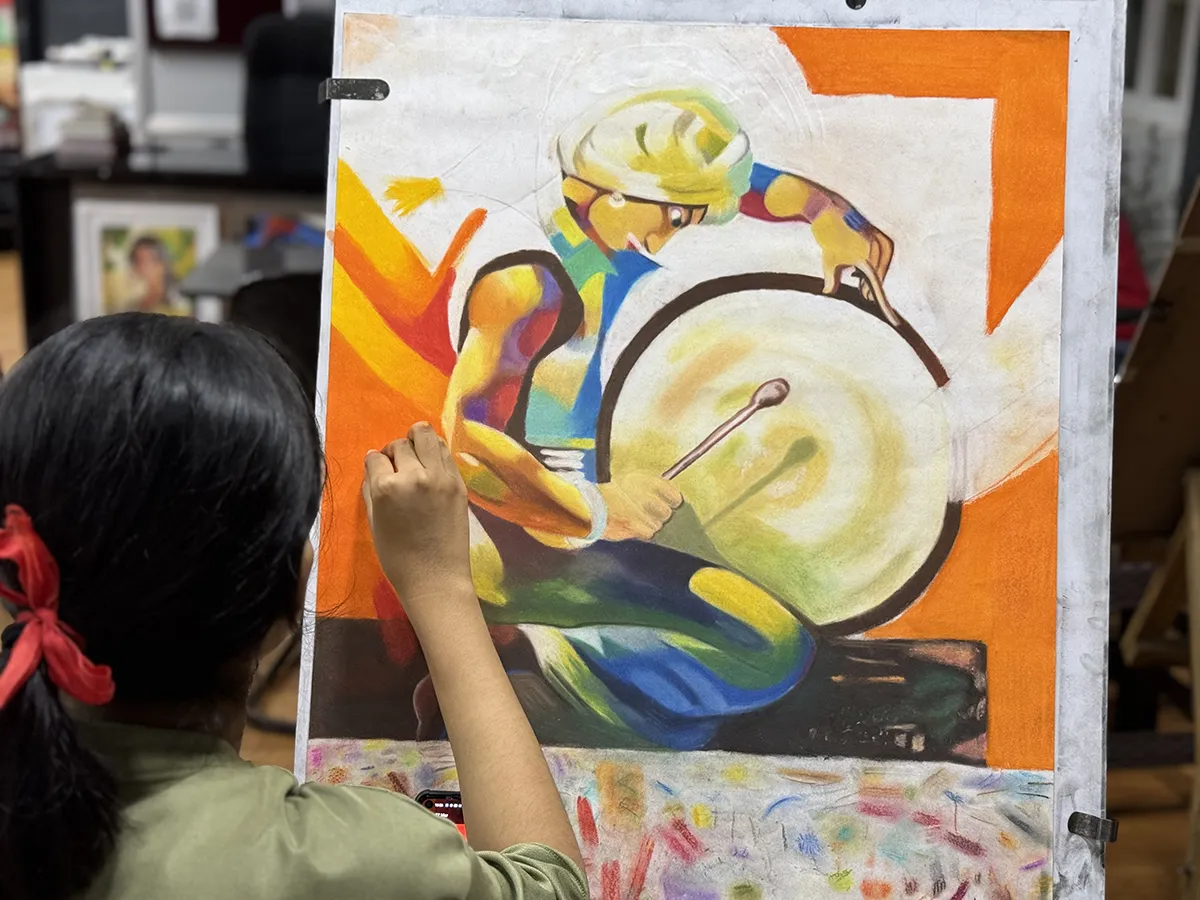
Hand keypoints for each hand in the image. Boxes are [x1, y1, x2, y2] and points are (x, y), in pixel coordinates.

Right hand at [363, 423, 472, 618]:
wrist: (436, 577)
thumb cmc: (398, 557)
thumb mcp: (373, 522)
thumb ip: (371, 490)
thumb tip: (374, 466)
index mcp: (386, 488)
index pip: (375, 458)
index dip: (374, 464)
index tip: (378, 471)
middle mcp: (414, 476)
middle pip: (400, 444)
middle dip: (394, 452)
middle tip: (397, 466)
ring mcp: (440, 477)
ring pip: (426, 436)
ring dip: (417, 441)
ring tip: (416, 455)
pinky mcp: (458, 483)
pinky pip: (445, 452)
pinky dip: (435, 452)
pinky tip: (431, 464)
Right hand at [598, 472, 682, 540]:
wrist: (585, 505)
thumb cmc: (607, 494)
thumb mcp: (627, 481)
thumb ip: (648, 486)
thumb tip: (672, 497)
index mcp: (642, 479)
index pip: (672, 493)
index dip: (674, 499)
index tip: (673, 503)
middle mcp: (642, 493)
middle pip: (666, 512)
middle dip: (660, 515)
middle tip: (651, 514)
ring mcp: (638, 510)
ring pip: (658, 524)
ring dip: (649, 524)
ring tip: (635, 520)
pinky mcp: (632, 525)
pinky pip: (648, 533)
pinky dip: (642, 533)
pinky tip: (632, 527)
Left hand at [810, 208, 899, 326]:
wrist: (829, 210)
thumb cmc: (828, 238)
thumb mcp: (828, 262)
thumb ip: (832, 280)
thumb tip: (829, 292)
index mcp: (866, 258)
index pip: (878, 289)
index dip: (885, 308)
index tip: (894, 322)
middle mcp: (878, 249)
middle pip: (877, 280)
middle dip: (867, 287)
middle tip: (860, 291)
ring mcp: (882, 241)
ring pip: (878, 270)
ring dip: (867, 276)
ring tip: (855, 275)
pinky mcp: (882, 236)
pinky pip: (880, 258)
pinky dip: (871, 265)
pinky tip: (857, 268)